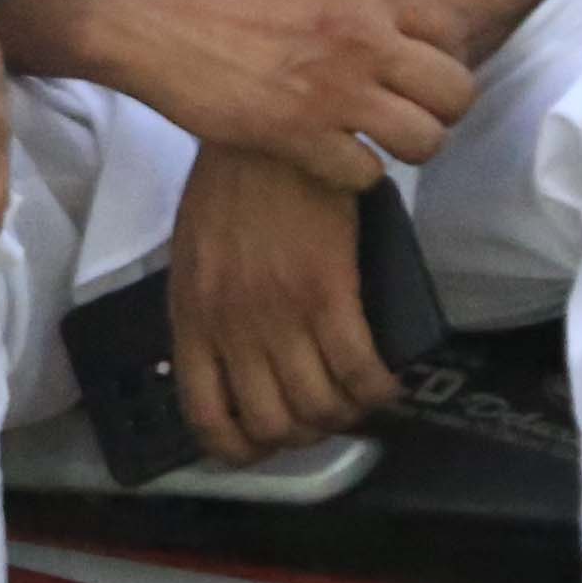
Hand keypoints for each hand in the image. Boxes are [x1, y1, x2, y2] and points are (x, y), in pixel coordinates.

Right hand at [108, 0, 477, 180]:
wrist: (166, 22)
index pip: (455, 33)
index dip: (448, 52)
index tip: (422, 62)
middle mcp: (367, 43)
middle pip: (455, 93)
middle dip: (444, 105)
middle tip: (416, 106)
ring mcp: (336, 94)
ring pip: (422, 140)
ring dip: (412, 144)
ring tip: (390, 138)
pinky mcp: (301, 138)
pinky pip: (366, 174)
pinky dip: (360, 172)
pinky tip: (344, 156)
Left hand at [168, 147, 401, 462]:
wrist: (268, 133)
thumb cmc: (232, 184)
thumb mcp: (197, 252)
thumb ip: (211, 305)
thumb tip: (235, 351)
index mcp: (193, 320)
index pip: (209, 418)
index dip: (243, 449)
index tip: (267, 445)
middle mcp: (233, 329)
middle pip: (275, 425)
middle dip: (306, 434)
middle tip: (328, 413)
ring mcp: (280, 315)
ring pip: (320, 408)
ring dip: (347, 416)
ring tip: (361, 396)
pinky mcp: (328, 291)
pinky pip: (360, 370)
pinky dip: (379, 388)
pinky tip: (388, 380)